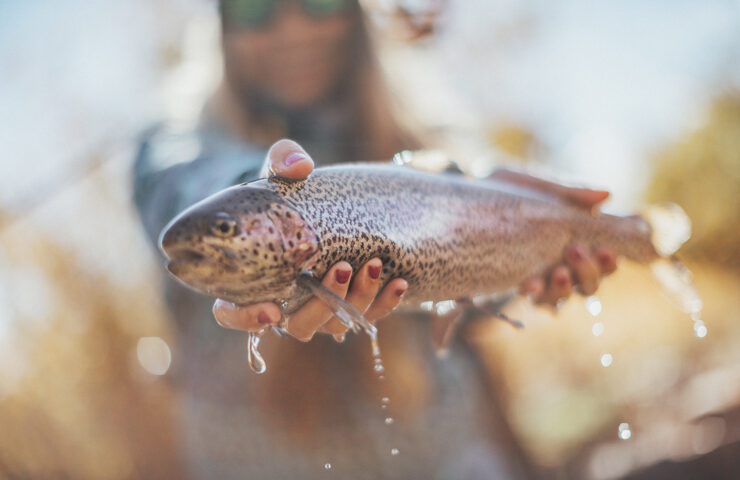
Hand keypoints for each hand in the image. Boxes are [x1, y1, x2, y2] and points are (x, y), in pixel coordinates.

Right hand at [213, 139, 407, 341]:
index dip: (246, 318)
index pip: (232, 313)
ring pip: (334, 325)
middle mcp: (283, 304)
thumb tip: (300, 166)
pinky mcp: (349, 306)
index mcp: (249, 280)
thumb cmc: (286, 193)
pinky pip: (367, 316)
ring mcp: (317, 310)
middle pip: (296, 325)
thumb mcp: (279, 171)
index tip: (269, 310)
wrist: (319, 205)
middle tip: (340, 270)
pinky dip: (384, 303)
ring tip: (372, 264)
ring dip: (357, 301)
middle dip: (320, 307)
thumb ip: (282, 161)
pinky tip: (398, 282)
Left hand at [489, 168, 617, 306]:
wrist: (467, 195)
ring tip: (556, 272)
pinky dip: (534, 292)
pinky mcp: (514, 283)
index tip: (605, 249)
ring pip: (562, 297)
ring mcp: (539, 278)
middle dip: (587, 272)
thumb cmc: (510, 189)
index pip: (604, 260)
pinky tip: (528, 283)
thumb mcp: (539, 186)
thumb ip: (570, 191)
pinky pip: (531, 299)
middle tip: (576, 251)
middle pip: (589, 285)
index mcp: (577, 240)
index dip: (609, 261)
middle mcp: (562, 265)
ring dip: (563, 288)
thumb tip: (605, 194)